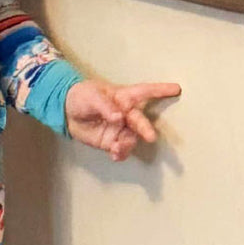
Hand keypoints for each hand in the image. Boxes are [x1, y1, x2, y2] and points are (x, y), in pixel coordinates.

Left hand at [65, 79, 180, 161]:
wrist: (66, 112)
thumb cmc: (82, 96)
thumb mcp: (91, 96)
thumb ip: (105, 106)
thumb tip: (119, 117)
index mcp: (123, 97)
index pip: (144, 92)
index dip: (160, 90)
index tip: (176, 89)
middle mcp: (126, 114)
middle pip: (140, 121)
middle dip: (146, 129)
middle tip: (150, 136)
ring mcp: (121, 129)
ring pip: (132, 139)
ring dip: (128, 145)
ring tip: (116, 148)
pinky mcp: (112, 142)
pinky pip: (121, 150)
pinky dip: (120, 154)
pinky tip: (115, 155)